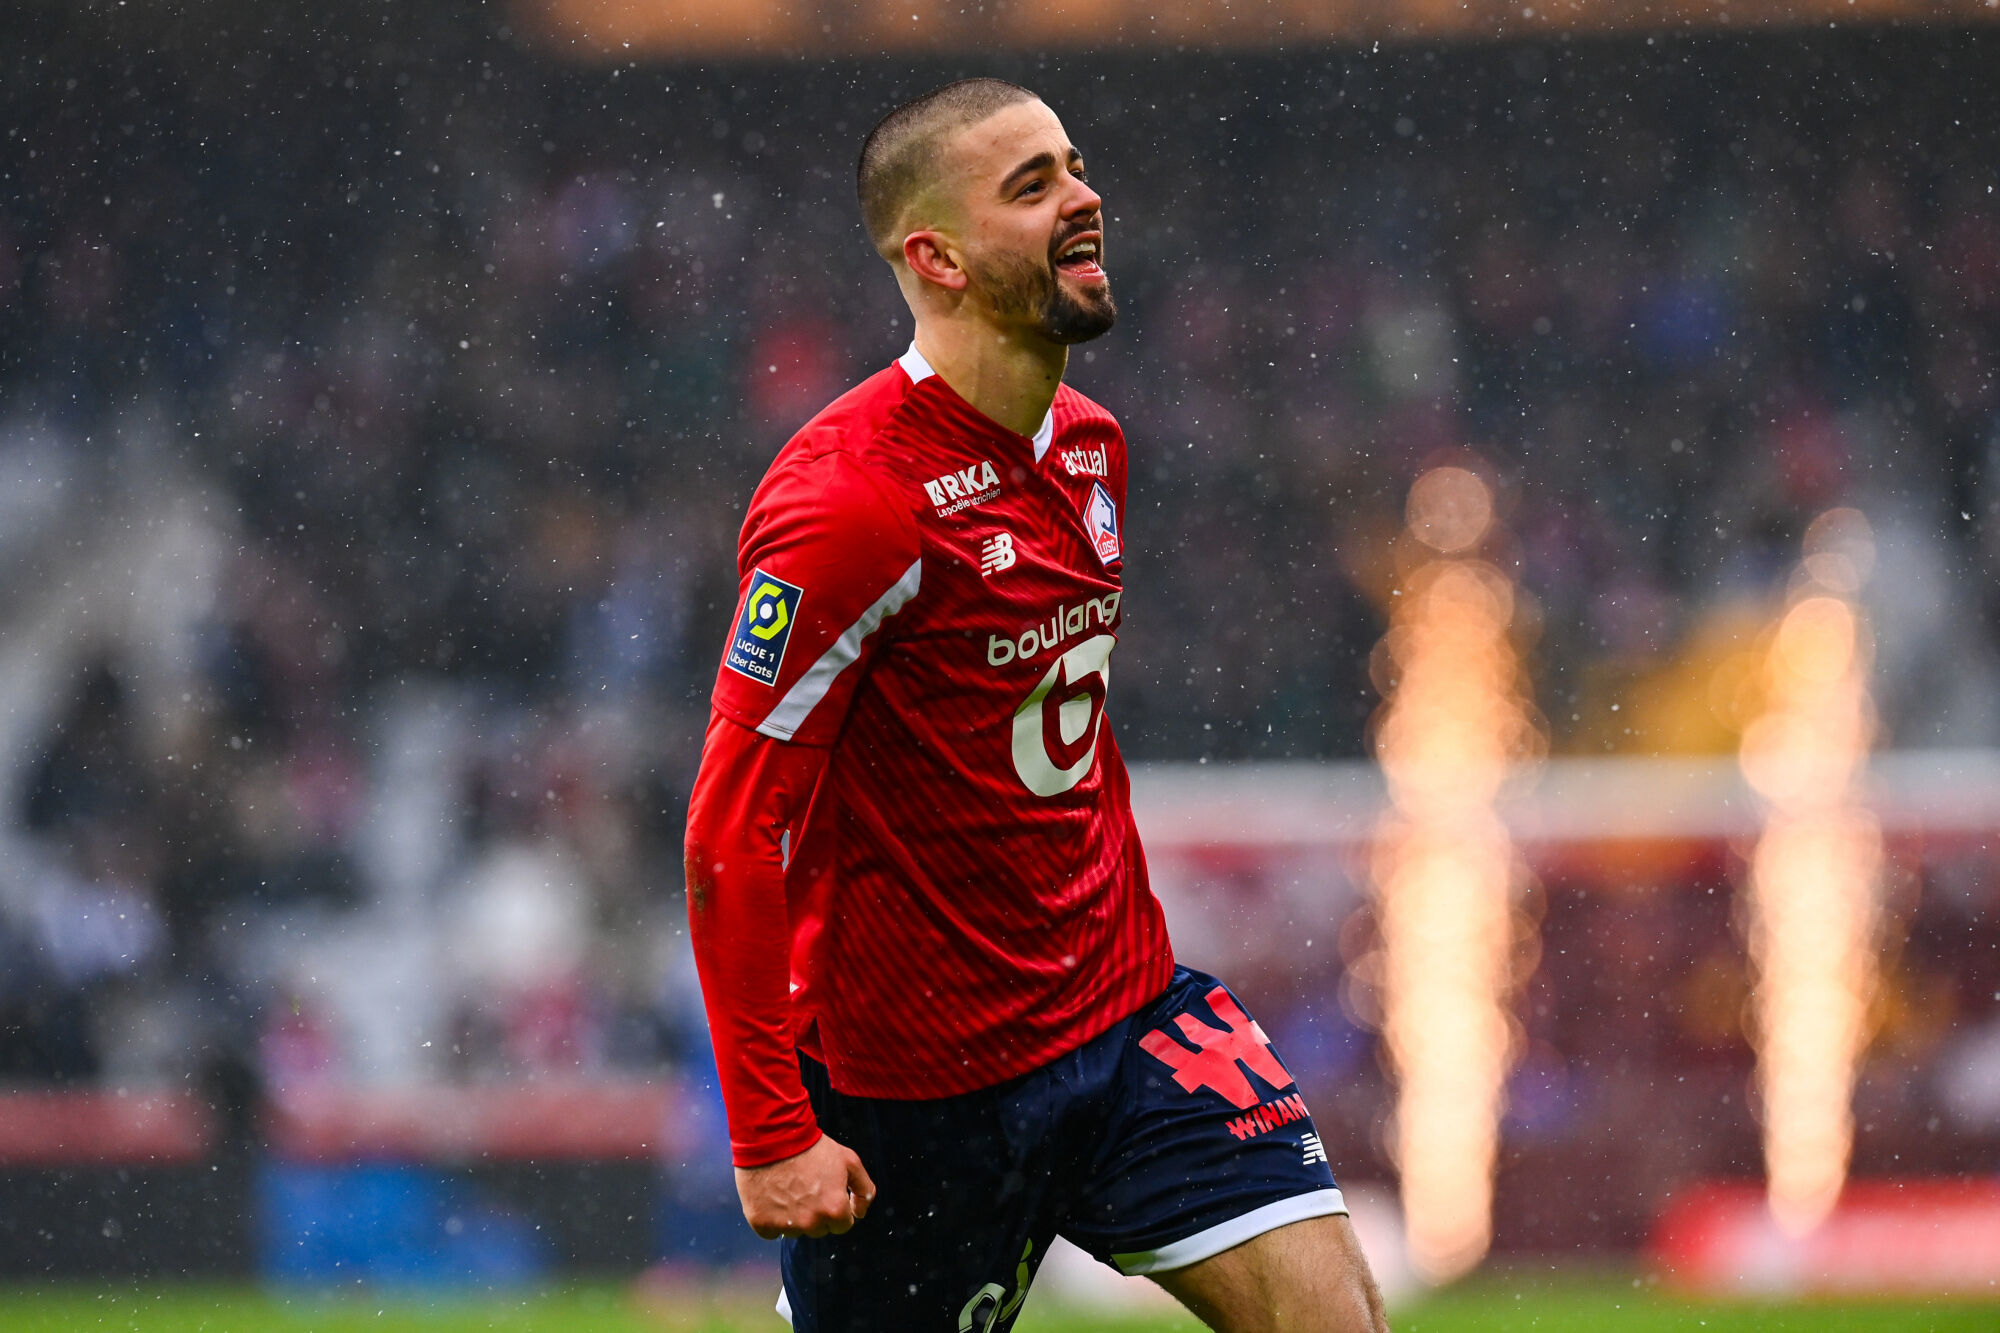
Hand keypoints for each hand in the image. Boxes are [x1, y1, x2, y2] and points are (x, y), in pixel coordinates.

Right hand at [735, 1133, 876, 1239]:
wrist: (772, 1136)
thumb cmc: (811, 1146)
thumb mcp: (849, 1160)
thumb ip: (864, 1189)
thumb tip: (860, 1213)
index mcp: (834, 1209)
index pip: (841, 1225)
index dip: (835, 1206)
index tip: (824, 1191)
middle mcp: (811, 1222)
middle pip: (818, 1229)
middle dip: (815, 1213)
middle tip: (805, 1187)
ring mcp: (785, 1225)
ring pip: (795, 1231)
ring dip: (793, 1216)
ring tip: (787, 1189)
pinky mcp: (761, 1223)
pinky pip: (771, 1232)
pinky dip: (771, 1219)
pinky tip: (771, 1197)